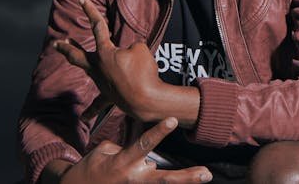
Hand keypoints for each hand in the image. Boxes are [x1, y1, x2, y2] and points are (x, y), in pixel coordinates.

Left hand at [54, 0, 199, 125]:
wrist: (146, 100)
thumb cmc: (143, 72)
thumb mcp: (140, 49)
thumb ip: (130, 48)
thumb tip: (126, 56)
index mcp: (105, 53)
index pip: (98, 28)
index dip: (90, 12)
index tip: (81, 0)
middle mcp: (98, 68)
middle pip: (78, 55)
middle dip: (67, 48)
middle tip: (57, 42)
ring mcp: (102, 83)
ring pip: (87, 73)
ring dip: (81, 65)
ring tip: (73, 60)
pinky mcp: (110, 98)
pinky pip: (99, 104)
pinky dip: (91, 111)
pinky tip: (83, 118)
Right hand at [58, 118, 212, 183]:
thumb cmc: (92, 167)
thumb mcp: (104, 151)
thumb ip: (127, 147)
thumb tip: (147, 153)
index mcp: (124, 162)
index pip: (144, 144)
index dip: (158, 132)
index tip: (173, 119)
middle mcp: (134, 178)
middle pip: (164, 179)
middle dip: (187, 177)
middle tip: (206, 173)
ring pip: (163, 183)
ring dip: (184, 180)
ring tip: (204, 175)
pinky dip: (165, 179)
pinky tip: (188, 178)